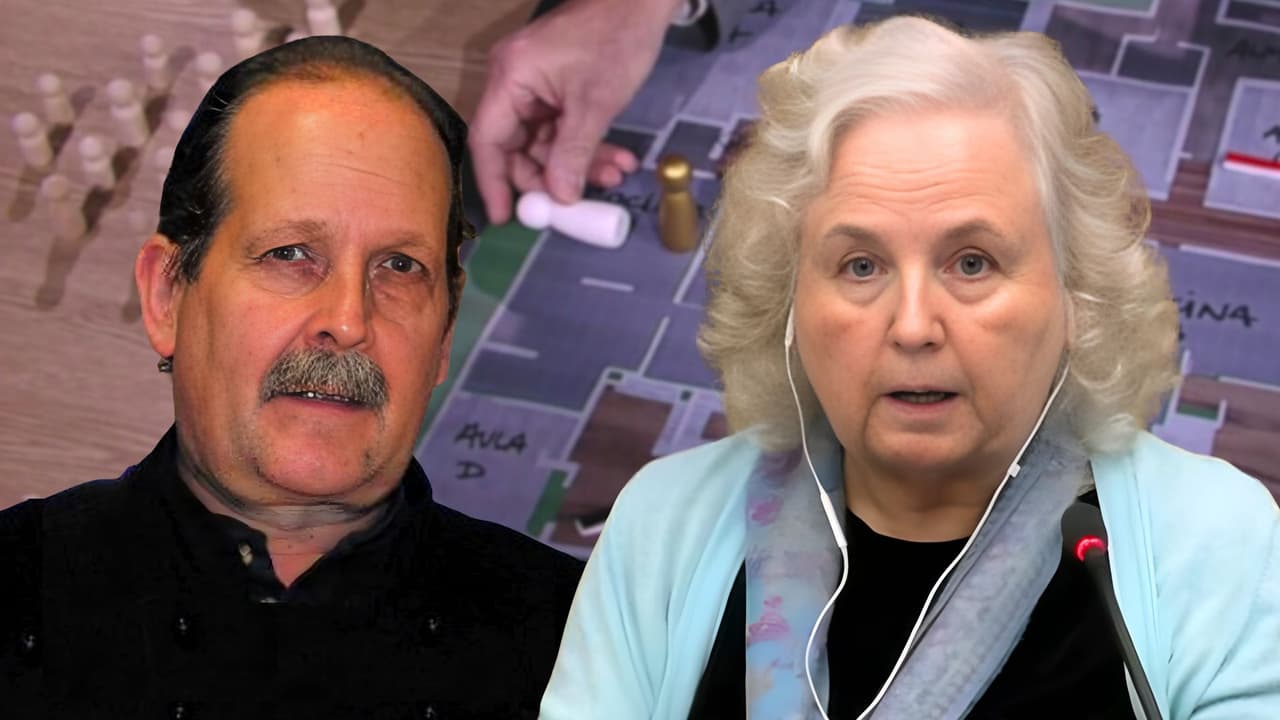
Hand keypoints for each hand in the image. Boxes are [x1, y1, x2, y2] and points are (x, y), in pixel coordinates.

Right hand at [469, 0, 683, 222]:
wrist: (642, 1)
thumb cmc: (616, 38)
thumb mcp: (595, 104)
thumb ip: (573, 153)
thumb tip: (560, 197)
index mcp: (510, 77)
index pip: (488, 140)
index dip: (494, 182)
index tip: (504, 217)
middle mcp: (515, 81)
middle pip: (516, 146)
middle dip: (550, 176)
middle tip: (578, 200)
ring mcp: (536, 84)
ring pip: (545, 141)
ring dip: (577, 164)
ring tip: (614, 174)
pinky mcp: (557, 87)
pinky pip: (562, 128)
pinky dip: (586, 146)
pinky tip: (615, 159)